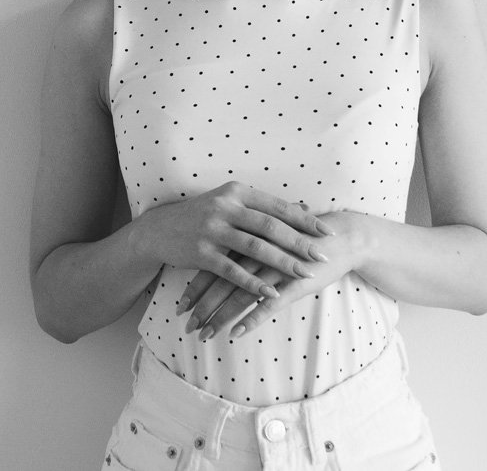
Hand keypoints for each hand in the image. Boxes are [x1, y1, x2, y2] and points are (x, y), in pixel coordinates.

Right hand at [130, 182, 334, 300]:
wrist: (158, 230)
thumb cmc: (202, 216)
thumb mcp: (230, 202)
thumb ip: (264, 206)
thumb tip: (304, 207)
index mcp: (236, 193)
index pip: (277, 206)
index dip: (304, 220)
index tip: (327, 232)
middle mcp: (225, 208)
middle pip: (270, 226)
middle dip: (299, 242)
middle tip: (322, 255)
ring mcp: (212, 230)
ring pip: (255, 248)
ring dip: (282, 263)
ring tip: (304, 275)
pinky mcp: (201, 253)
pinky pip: (233, 271)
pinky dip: (254, 283)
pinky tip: (271, 293)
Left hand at [179, 211, 365, 339]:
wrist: (340, 237)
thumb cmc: (302, 239)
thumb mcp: (271, 240)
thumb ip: (248, 250)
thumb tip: (224, 265)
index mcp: (247, 239)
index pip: (213, 265)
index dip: (196, 286)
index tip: (180, 305)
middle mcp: (255, 253)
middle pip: (220, 282)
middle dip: (201, 306)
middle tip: (185, 325)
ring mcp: (274, 268)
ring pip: (239, 295)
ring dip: (219, 317)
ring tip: (203, 335)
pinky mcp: (293, 283)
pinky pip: (267, 304)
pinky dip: (249, 320)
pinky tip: (234, 333)